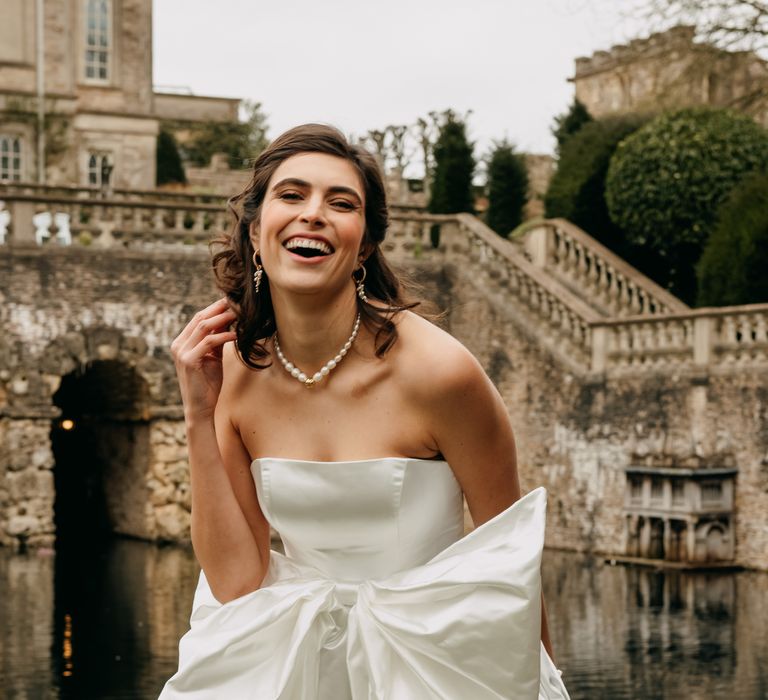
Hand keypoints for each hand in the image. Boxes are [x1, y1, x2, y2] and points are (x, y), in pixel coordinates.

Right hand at [171, 298, 237, 421]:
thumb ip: (218, 339)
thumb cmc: (208, 384)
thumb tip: (230, 320)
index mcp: (182, 342)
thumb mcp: (214, 357)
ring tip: (240, 314)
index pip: (199, 318)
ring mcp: (181, 352)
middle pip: (200, 318)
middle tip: (238, 302)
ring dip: (223, 318)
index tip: (233, 301)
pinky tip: (237, 335)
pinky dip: (224, 336)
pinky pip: (208, 342)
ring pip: (203, 326)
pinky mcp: (189, 361)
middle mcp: (178, 344)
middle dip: (220, 308)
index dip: (216, 308)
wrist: (200, 408)